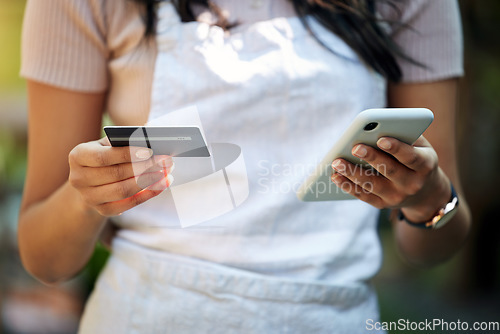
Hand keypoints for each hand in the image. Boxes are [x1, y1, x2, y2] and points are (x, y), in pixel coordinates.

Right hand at [68, 137, 173, 216]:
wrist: (91, 181)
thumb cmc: (105, 155)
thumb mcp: (108, 144)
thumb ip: (124, 139)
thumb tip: (149, 133)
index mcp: (78, 156)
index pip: (103, 156)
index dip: (127, 154)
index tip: (150, 150)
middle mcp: (78, 178)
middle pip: (116, 174)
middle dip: (144, 167)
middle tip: (166, 161)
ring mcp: (88, 197)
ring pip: (123, 191)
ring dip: (149, 181)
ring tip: (166, 173)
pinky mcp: (102, 210)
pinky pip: (128, 204)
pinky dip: (147, 195)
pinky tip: (161, 185)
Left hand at [331, 136, 449, 220]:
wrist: (426, 192)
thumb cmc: (416, 158)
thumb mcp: (419, 145)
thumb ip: (403, 135)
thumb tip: (375, 127)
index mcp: (425, 165)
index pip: (411, 156)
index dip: (396, 148)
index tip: (381, 139)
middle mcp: (413, 183)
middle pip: (389, 170)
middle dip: (371, 158)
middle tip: (355, 148)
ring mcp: (398, 197)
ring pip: (373, 184)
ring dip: (353, 173)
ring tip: (337, 162)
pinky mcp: (383, 205)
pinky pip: (364, 196)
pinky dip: (348, 186)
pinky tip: (335, 176)